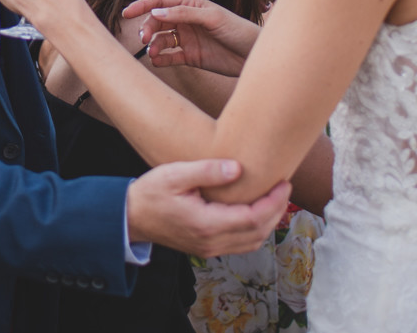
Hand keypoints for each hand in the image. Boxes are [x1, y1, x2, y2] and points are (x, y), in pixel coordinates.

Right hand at [123, 0, 258, 76]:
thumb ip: (184, 14)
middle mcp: (185, 21)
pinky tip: (158, 61)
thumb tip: (157, 12)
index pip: (160, 2)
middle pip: (156, 22)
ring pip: (161, 40)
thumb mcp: (212, 17)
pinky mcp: (190, 56)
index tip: (127, 13)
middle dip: (147, 29)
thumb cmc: (237, 29)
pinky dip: (161, 59)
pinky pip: (169, 56)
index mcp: (190, 5)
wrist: (253, 54)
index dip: (142, 6)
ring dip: (153, 45)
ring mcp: (186, 39)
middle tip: (144, 39)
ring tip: (153, 53)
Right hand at [126, 159, 289, 257]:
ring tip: (276, 197)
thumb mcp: (175, 174)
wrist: (130, 218)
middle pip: (258, 232)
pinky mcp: (208, 246)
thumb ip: (207, 171)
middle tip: (286, 186)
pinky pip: (242, 243)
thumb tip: (238, 168)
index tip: (284, 182)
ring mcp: (210, 248)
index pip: (252, 218)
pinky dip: (256, 229)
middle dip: (277, 210)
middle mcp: (212, 241)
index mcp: (206, 224)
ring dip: (269, 221)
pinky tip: (258, 210)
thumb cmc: (150, 193)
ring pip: (252, 242)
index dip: (273, 202)